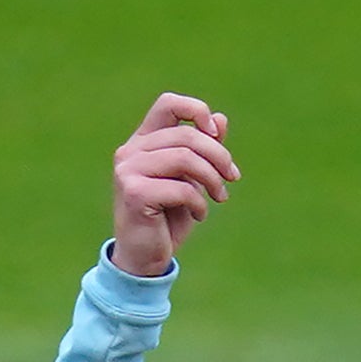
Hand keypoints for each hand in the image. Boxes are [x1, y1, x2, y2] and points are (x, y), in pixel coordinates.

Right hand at [108, 93, 237, 277]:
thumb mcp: (191, 180)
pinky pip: (181, 188)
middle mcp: (131, 151)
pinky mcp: (134, 193)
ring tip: (220, 198)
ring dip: (212, 179)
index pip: (168, 104)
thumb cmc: (168, 218)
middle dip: (219, 156)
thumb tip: (221, 119)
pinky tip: (200, 216)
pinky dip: (200, 204)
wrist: (145, 258)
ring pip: (186, 158)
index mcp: (143, 141)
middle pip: (186, 135)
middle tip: (232, 179)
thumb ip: (203, 151)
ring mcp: (128, 170)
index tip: (217, 135)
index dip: (196, 110)